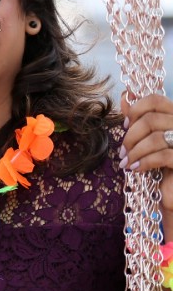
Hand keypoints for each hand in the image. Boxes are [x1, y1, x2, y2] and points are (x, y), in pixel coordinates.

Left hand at [121, 94, 172, 212]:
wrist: (172, 194)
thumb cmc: (160, 166)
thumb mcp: (147, 141)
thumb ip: (139, 120)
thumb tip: (124, 97)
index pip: (156, 100)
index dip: (136, 110)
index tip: (125, 125)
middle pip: (151, 119)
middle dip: (130, 136)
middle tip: (122, 151)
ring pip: (155, 137)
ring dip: (134, 151)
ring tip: (126, 162)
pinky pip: (163, 156)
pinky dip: (145, 162)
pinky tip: (136, 168)